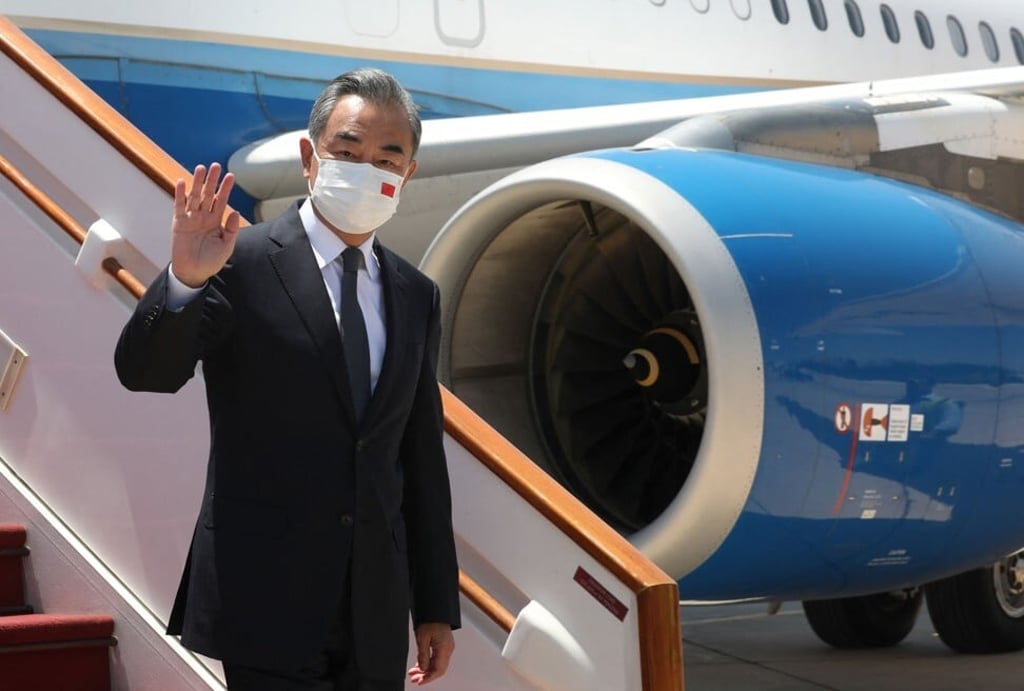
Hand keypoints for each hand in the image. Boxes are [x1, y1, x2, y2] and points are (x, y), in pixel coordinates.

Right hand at [170, 163, 240, 287]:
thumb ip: (231, 229)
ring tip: (201, 168)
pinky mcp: (179, 223)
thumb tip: (235, 211)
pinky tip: (182, 182)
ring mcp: (190, 218)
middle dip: (212, 180)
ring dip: (197, 182)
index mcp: (216, 221)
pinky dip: (180, 194)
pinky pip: (179, 206)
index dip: (225, 188)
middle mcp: (203, 216)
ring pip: (194, 196)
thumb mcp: (226, 246)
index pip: (221, 201)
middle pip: (208, 194)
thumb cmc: (211, 261)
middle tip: (216, 165)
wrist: (194, 273)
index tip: (231, 176)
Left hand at [408, 622, 453, 684]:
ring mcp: (447, 648)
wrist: (436, 610)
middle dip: (426, 676)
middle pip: (438, 669)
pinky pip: (437, 659)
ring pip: (437, 665)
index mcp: (444, 648)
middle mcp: (448, 649)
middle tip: (414, 679)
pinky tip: (419, 666)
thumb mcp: (422, 638)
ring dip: (426, 670)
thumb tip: (422, 669)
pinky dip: (428, 664)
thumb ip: (422, 655)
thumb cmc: (430, 620)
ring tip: (414, 673)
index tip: (419, 682)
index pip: (438, 670)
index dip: (428, 678)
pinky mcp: (444, 646)